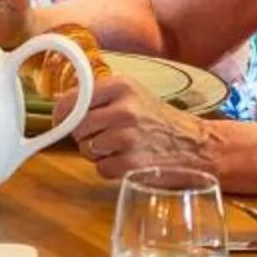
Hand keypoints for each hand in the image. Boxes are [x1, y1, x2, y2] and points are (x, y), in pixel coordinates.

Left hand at [72, 74, 216, 179]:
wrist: (196, 145)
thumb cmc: (160, 120)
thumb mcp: (134, 95)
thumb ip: (100, 97)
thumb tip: (59, 107)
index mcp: (122, 86)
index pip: (73, 100)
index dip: (63, 114)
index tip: (62, 120)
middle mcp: (123, 110)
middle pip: (77, 128)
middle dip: (84, 135)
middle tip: (103, 135)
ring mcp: (127, 138)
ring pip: (86, 149)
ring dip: (97, 153)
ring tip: (120, 147)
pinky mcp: (131, 163)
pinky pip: (100, 169)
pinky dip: (110, 169)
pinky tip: (127, 160)